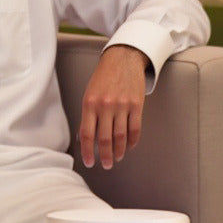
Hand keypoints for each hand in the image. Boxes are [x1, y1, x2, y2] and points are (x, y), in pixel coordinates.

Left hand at [78, 46, 147, 169]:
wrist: (123, 58)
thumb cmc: (104, 77)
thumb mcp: (90, 93)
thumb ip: (88, 115)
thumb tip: (86, 138)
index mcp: (90, 103)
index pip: (87, 134)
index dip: (88, 152)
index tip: (89, 162)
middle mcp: (105, 105)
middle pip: (104, 139)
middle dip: (105, 156)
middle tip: (106, 165)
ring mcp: (122, 105)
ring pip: (120, 137)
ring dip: (119, 151)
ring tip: (117, 158)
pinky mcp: (136, 105)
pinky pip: (135, 129)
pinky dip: (132, 141)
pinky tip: (130, 146)